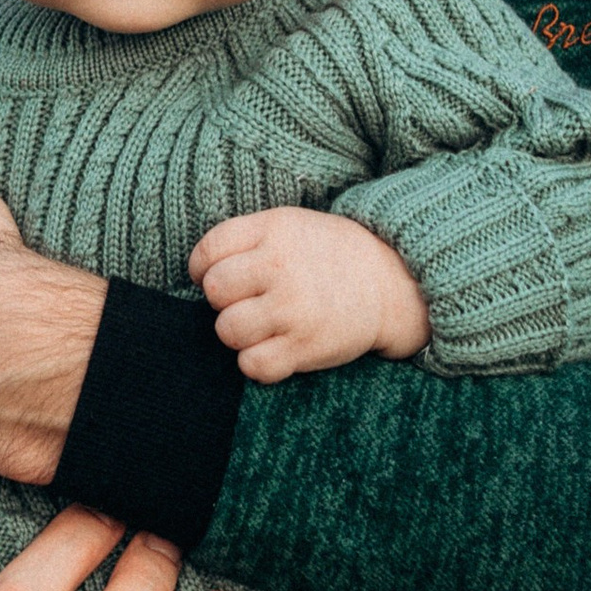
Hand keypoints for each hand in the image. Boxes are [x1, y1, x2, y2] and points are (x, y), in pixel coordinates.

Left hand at [189, 205, 428, 381]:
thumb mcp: (290, 225)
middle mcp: (280, 267)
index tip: (215, 275)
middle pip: (214, 291)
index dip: (202, 268)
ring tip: (261, 325)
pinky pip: (252, 365)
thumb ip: (246, 240)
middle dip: (224, 300)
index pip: (208, 251)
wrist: (391, 282)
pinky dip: (256, 363)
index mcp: (274, 230)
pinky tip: (273, 349)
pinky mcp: (304, 347)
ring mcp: (293, 309)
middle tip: (247, 300)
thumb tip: (199, 272)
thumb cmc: (329, 254)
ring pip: (227, 330)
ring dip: (238, 332)